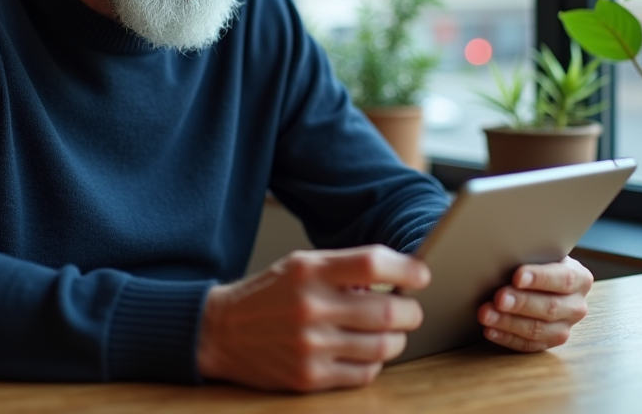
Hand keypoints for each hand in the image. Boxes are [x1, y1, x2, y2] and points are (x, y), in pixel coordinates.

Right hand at [197, 245, 429, 391]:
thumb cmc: (269, 295)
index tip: (421, 274)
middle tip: (410, 308)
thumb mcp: (301, 265)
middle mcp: (311, 307)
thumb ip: (345, 269)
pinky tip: (364, 351)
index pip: (374, 263)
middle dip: (411, 310)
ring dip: (396, 338)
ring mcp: (311, 346)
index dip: (408, 269)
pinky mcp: (310, 377)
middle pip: (389, 310)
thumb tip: (398, 277)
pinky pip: (365, 373)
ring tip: (388, 330)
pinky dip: (373, 362)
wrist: (221, 332)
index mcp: (310, 271)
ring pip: (384, 346)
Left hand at [477, 256, 592, 351]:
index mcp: (580, 279)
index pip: (563, 278)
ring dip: (508, 322)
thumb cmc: (537, 263)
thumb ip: (531, 255)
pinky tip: (489, 330)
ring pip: (537, 329)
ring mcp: (564, 327)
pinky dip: (506, 338)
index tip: (517, 276)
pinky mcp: (548, 343)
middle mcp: (576, 306)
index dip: (540, 278)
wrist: (541, 280)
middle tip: (499, 298)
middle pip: (550, 307)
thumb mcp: (541, 254)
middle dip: (521, 303)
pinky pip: (527, 345)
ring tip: (486, 314)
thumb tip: (507, 253)